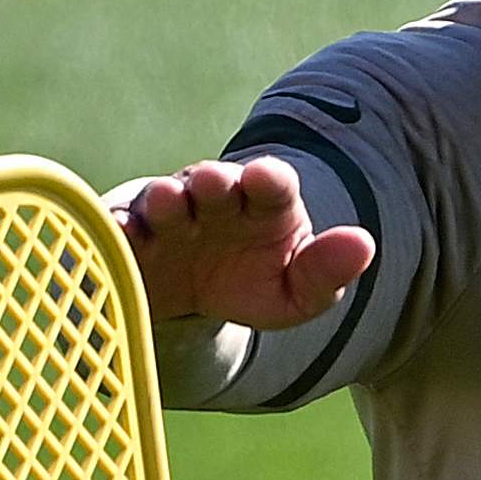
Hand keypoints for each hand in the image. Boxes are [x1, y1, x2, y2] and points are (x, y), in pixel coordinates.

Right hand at [113, 153, 373, 329]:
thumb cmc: (254, 284)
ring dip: (165, 200)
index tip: (265, 178)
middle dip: (214, 180)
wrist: (195, 301)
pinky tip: (118, 235)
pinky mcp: (128, 235)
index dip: (268, 179)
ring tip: (168, 204)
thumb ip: (326, 272)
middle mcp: (214, 198)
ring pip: (165, 199)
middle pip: (215, 182)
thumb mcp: (296, 293)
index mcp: (264, 204)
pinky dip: (116, 230)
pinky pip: (118, 228)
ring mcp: (168, 213)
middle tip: (212, 181)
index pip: (272, 183)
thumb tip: (365, 244)